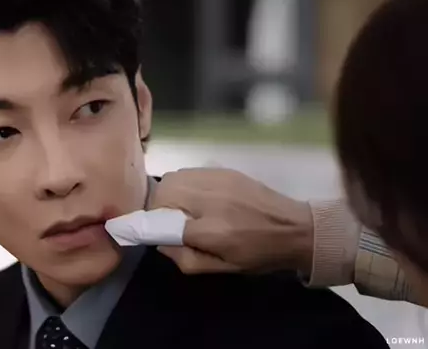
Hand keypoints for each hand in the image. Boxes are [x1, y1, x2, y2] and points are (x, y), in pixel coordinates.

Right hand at [149, 168, 314, 275]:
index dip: (148, 226)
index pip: (164, 222)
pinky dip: (184, 183)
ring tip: (179, 207)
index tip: (142, 230)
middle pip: (164, 193)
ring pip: (174, 178)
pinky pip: (189, 172)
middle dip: (156, 207)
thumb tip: (159, 243)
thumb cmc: (259, 254)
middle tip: (164, 220)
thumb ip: (187, 259)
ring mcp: (218, 181)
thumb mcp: (224, 269)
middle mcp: (213, 201)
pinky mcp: (224, 170)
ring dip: (168, 192)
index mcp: (213, 231)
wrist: (296, 228)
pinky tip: (195, 196)